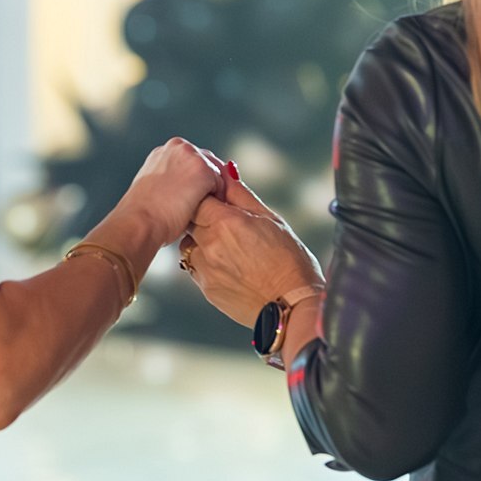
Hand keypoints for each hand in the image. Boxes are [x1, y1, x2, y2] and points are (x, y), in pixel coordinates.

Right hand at [118, 138, 227, 244]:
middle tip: (193, 205)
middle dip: (207, 183)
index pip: (193, 160)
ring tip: (193, 210)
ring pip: (217, 174)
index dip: (195, 181)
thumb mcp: (154, 187)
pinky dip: (215, 201)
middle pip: (209, 162)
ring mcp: (192, 156)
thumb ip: (171, 179)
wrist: (139, 222)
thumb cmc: (143, 213)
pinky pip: (221, 187)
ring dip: (212, 193)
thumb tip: (186, 188)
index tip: (187, 197)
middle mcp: (178, 147)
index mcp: (164, 150)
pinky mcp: (204, 170)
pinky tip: (200, 211)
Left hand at [182, 174, 324, 326]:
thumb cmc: (290, 261)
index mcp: (226, 222)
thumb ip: (242, 196)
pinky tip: (231, 266)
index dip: (208, 196)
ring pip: (189, 244)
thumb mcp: (271, 220)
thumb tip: (226, 173)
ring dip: (202, 241)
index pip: (199, 197)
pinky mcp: (204, 287)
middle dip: (203, 217)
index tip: (219, 200)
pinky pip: (195, 266)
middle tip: (229, 225)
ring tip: (233, 249)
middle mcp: (209, 244)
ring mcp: (204, 267)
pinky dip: (207, 262)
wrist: (291, 307)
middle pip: (190, 219)